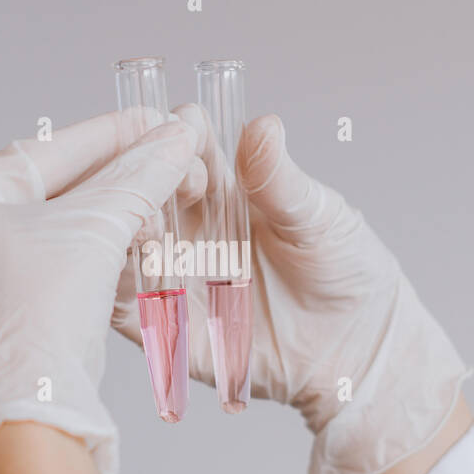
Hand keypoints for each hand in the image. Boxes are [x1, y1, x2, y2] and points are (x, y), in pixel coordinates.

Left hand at [0, 112, 202, 473]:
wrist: (20, 438)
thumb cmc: (35, 326)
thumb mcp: (94, 231)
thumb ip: (138, 176)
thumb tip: (177, 136)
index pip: (38, 155)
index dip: (106, 135)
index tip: (153, 121)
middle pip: (39, 200)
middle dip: (108, 183)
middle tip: (162, 165)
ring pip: (41, 248)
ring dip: (101, 229)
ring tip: (154, 215)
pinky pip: (36, 290)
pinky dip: (82, 272)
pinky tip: (125, 265)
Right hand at [114, 108, 469, 473]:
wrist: (359, 349)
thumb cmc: (347, 272)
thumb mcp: (319, 219)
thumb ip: (281, 180)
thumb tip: (262, 124)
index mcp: (226, 191)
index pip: (184, 147)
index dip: (176, 134)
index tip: (183, 131)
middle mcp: (192, 227)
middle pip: (146, 187)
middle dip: (143, 174)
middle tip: (158, 176)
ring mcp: (177, 273)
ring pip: (127, 240)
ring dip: (123, 225)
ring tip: (139, 222)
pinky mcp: (170, 324)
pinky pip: (128, 303)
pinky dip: (114, 283)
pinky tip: (115, 268)